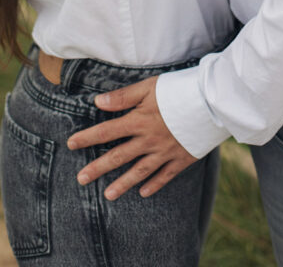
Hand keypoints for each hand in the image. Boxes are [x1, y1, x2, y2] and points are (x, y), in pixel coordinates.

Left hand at [66, 76, 197, 199]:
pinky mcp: (181, 158)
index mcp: (139, 121)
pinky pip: (164, 175)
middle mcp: (148, 140)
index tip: (71, 144)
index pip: (106, 132)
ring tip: (108, 195)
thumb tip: (98, 102)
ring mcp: (165, 152)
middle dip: (97, 168)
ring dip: (122, 184)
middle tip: (81, 179)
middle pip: (118, 157)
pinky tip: (143, 192)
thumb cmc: (179, 89)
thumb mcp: (149, 86)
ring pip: (139, 172)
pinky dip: (154, 185)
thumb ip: (123, 96)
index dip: (87, 138)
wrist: (211, 102)